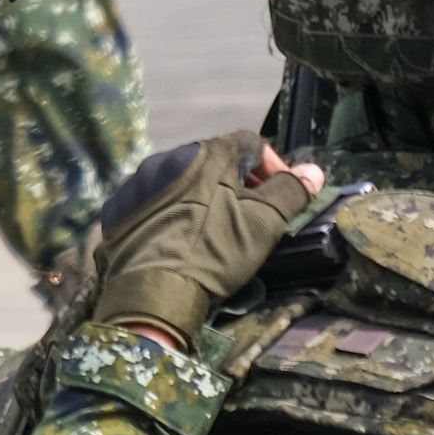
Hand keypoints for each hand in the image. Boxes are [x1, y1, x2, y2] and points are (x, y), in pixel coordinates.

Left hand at [86, 135, 326, 346]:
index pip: (250, 143)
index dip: (272, 166)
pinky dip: (173, 211)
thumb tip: (314, 170)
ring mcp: (139, 182)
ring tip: (215, 227)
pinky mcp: (119, 207)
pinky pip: (154, 200)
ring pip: (183, 179)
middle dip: (238, 181)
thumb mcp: (263, 222)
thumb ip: (291, 191)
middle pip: (215, 160)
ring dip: (205, 195)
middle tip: (250, 213)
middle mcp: (168, 157)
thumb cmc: (216, 250)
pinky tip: (180, 237)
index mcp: (206, 153)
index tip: (280, 195)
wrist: (153, 290)